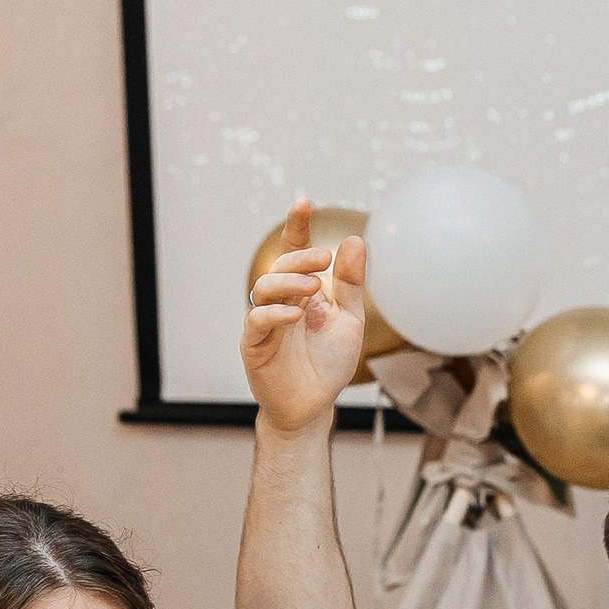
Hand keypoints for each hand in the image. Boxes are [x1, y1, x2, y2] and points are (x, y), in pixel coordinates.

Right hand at [242, 198, 367, 434]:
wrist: (315, 406)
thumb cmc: (328, 364)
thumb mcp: (350, 320)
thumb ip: (351, 284)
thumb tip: (354, 240)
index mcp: (300, 291)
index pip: (294, 252)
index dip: (297, 227)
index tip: (303, 202)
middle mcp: (280, 302)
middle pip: (279, 266)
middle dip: (300, 257)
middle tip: (324, 259)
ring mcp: (264, 323)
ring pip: (264, 289)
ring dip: (288, 282)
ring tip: (314, 287)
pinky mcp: (254, 346)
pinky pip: (257, 322)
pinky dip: (276, 314)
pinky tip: (297, 314)